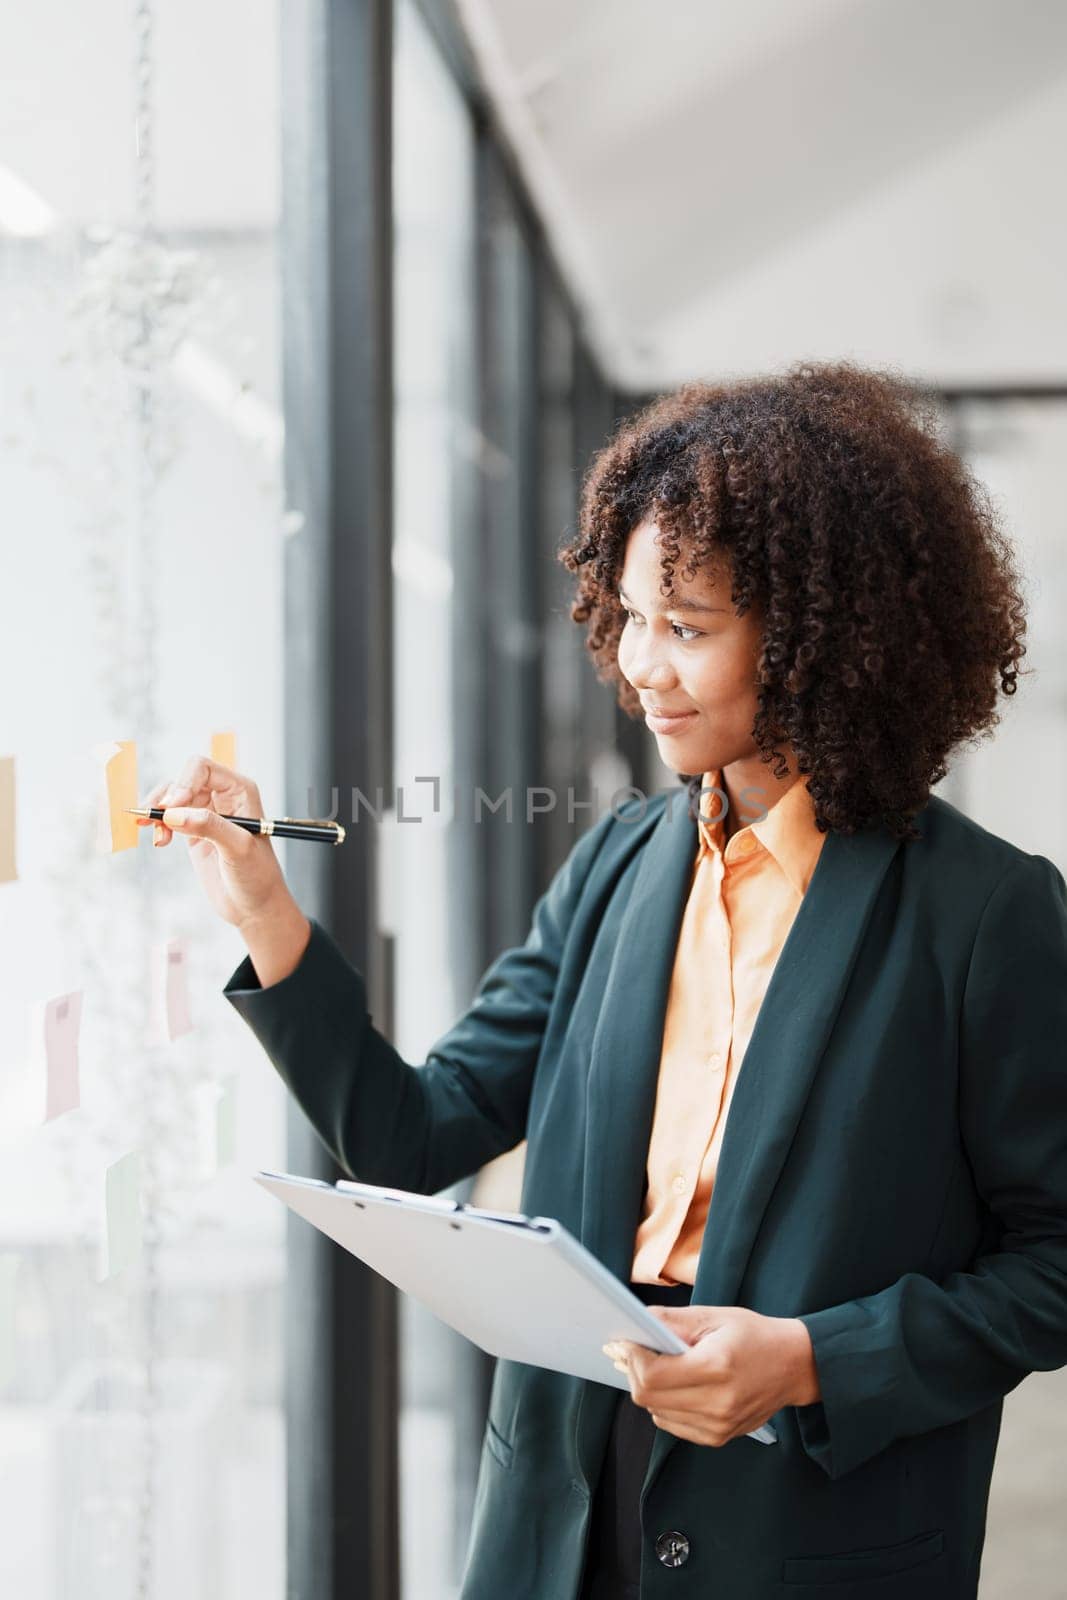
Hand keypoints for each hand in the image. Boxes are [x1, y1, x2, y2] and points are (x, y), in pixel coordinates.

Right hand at [135, 754, 295, 930]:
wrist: (255, 906)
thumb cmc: (258, 876)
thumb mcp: (238, 849)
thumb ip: (209, 827)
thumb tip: (174, 814)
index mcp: (240, 790)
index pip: (202, 769)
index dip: (183, 783)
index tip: (172, 807)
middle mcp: (223, 797)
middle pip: (182, 779)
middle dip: (165, 797)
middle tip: (154, 819)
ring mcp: (207, 814)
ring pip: (171, 798)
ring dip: (158, 812)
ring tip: (155, 833)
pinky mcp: (193, 832)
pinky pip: (168, 817)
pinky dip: (158, 825)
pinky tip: (160, 841)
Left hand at [602, 1304, 819, 1446]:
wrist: (794, 1366)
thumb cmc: (754, 1335)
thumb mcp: (714, 1316)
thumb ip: (671, 1320)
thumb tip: (636, 1322)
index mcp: (716, 1367)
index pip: (652, 1376)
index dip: (632, 1358)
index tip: (625, 1341)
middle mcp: (717, 1403)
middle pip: (649, 1398)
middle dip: (634, 1372)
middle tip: (634, 1351)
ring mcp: (719, 1425)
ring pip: (657, 1413)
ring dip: (648, 1389)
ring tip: (656, 1365)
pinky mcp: (718, 1437)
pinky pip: (673, 1425)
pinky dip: (664, 1405)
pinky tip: (675, 1386)